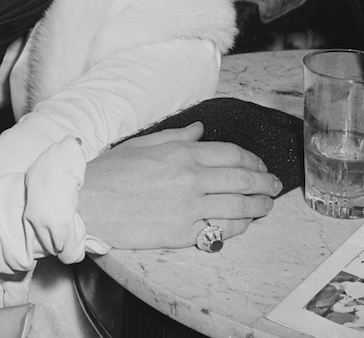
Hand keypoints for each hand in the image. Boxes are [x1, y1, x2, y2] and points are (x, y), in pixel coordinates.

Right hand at [78, 122, 281, 249]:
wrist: (90, 201)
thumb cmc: (111, 171)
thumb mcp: (143, 144)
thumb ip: (176, 137)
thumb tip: (200, 130)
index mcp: (181, 152)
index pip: (231, 153)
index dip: (252, 160)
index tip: (259, 165)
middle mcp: (191, 179)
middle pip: (243, 179)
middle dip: (264, 182)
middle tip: (273, 185)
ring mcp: (190, 208)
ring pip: (240, 207)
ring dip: (259, 206)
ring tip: (266, 205)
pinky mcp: (184, 233)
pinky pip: (223, 230)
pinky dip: (239, 226)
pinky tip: (244, 223)